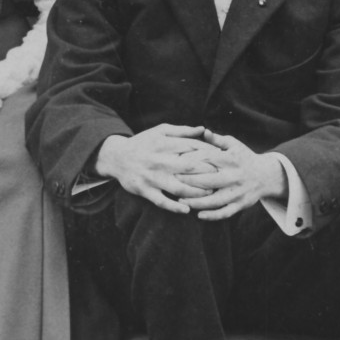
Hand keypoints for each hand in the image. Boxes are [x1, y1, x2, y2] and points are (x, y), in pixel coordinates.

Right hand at [94, 123, 214, 214]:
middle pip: (190, 168)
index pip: (193, 148)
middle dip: (209, 173)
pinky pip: (162, 201)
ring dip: (197, 193)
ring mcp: (152, 177)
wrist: (116, 157)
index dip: (211, 154)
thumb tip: (204, 129)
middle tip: (223, 178)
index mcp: (165, 144)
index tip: (223, 160)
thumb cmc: (143, 143)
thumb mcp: (160, 131)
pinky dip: (174, 207)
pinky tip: (187, 210)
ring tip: (210, 195)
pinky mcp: (144, 190)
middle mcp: (160, 160)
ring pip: (179, 188)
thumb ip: (183, 131)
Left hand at [179, 136, 287, 221]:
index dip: (190, 160)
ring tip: (181, 200)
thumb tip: (204, 131)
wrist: (266, 175)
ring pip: (214, 200)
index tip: (176, 161)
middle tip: (173, 181)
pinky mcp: (240, 204)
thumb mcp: (234, 145)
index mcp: (231, 159)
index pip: (207, 159)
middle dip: (188, 181)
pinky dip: (212, 215)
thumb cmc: (244, 158)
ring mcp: (237, 192)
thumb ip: (218, 140)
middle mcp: (234, 176)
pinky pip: (225, 212)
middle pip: (208, 181)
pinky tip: (199, 215)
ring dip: (196, 202)